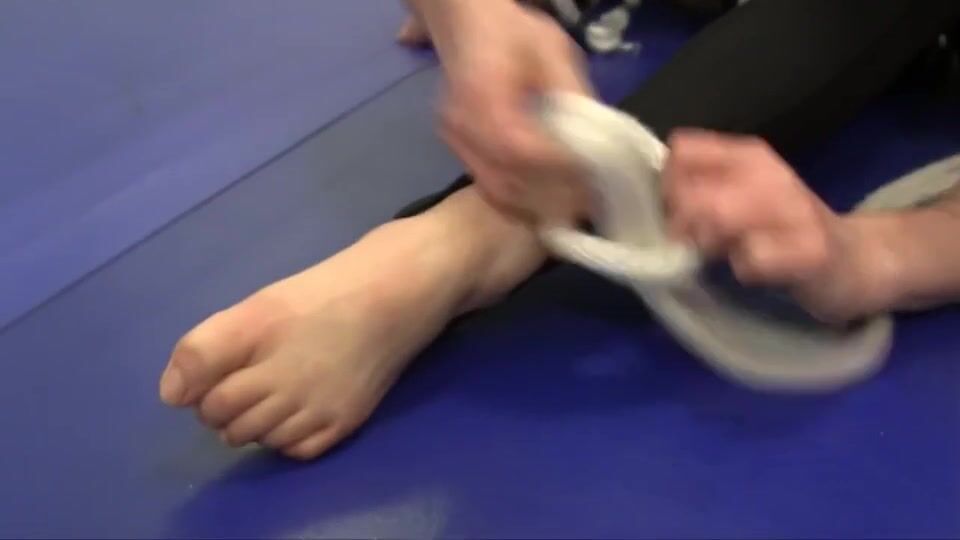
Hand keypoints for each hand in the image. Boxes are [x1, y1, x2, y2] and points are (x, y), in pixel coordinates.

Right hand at [431, 2, 593, 222]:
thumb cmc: (510, 32)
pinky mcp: (458, 151)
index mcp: (481, 95)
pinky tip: (547, 196)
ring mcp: (455, 142)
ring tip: (573, 203)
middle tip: (587, 200)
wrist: (465, 24)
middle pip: (505, 181)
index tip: (588, 175)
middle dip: (549, 196)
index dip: (555, 168)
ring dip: (535, 203)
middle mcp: (461, 125)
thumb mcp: (550, 49)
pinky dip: (520, 199)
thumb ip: (572, 93)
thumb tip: (595, 140)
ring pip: (496, 191)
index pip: (518, 147)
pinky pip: (489, 187)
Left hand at [663, 129, 886, 321]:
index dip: (668, 185)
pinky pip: (753, 260)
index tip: (676, 210)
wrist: (855, 261)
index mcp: (749, 156)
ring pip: (719, 217)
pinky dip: (742, 270)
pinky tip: (752, 273)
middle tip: (692, 243)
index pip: (682, 150)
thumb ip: (698, 189)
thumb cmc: (783, 229)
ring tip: (719, 255)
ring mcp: (794, 211)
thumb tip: (652, 196)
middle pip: (692, 190)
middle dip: (679, 222)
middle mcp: (771, 175)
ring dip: (706, 244)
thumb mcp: (739, 197)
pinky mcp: (810, 252)